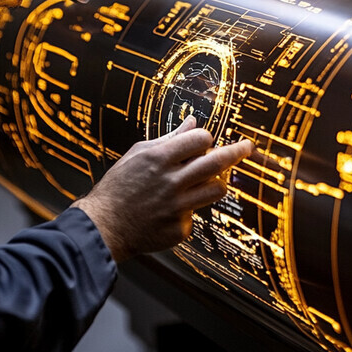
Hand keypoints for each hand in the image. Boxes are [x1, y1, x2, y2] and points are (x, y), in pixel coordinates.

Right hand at [72, 116, 255, 261]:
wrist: (103, 226)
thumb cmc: (119, 187)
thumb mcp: (138, 154)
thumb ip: (169, 139)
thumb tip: (192, 122)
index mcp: (159, 158)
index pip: (200, 139)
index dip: (207, 139)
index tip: (208, 141)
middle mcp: (170, 181)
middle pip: (217, 162)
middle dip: (238, 151)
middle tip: (247, 147)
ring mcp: (176, 207)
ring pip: (216, 190)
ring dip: (215, 183)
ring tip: (206, 181)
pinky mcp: (178, 229)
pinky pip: (196, 214)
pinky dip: (187, 211)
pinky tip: (168, 211)